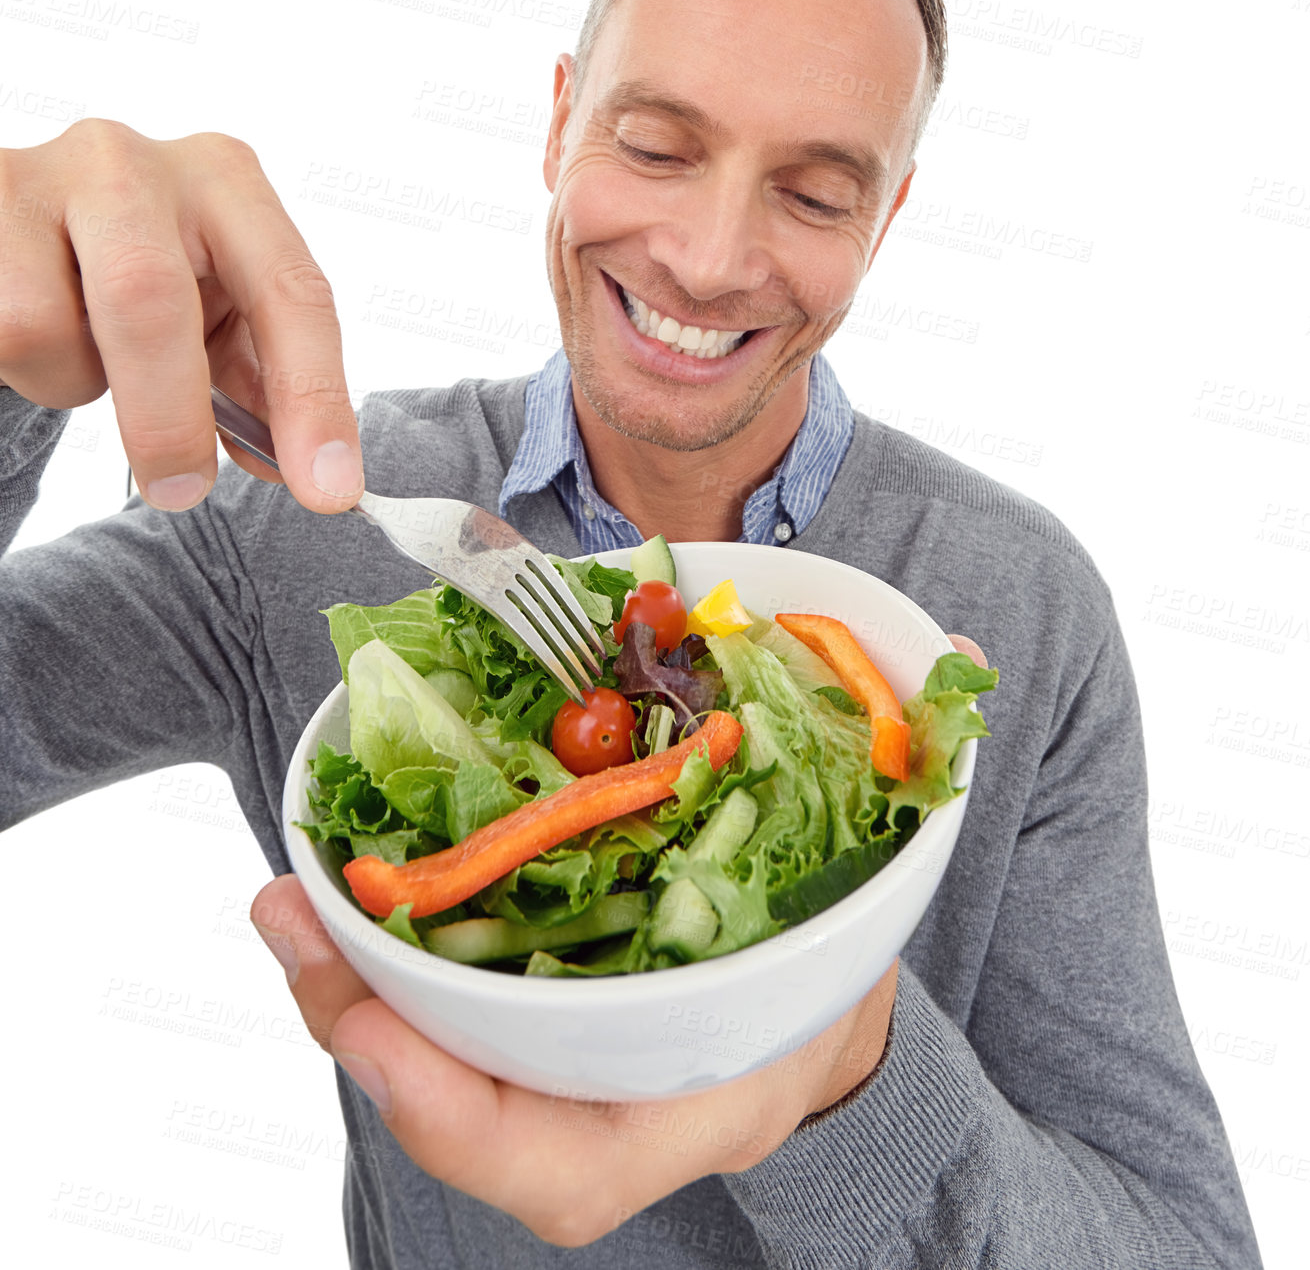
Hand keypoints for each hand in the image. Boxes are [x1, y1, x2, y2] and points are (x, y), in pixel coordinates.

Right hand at [0, 118, 361, 512]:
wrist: (29, 226)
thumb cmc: (141, 273)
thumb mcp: (215, 313)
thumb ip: (259, 384)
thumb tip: (295, 468)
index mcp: (224, 180)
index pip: (290, 290)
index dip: (314, 397)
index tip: (328, 487)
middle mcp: (132, 162)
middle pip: (150, 299)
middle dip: (168, 416)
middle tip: (183, 489)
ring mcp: (36, 178)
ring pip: (44, 327)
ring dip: (71, 380)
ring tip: (83, 354)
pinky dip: (21, 366)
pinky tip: (31, 328)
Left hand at [251, 632, 985, 1246]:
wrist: (825, 1000)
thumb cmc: (847, 937)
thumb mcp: (887, 873)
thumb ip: (917, 771)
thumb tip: (956, 650)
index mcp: (709, 1093)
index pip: (572, 1168)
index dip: (466, 1121)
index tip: (379, 1033)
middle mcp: (621, 1108)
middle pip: (465, 1125)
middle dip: (365, 1035)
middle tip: (287, 918)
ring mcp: (567, 1080)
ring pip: (435, 1079)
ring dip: (347, 997)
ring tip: (285, 901)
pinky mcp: (533, 1031)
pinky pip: (443, 1025)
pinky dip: (387, 969)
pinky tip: (341, 892)